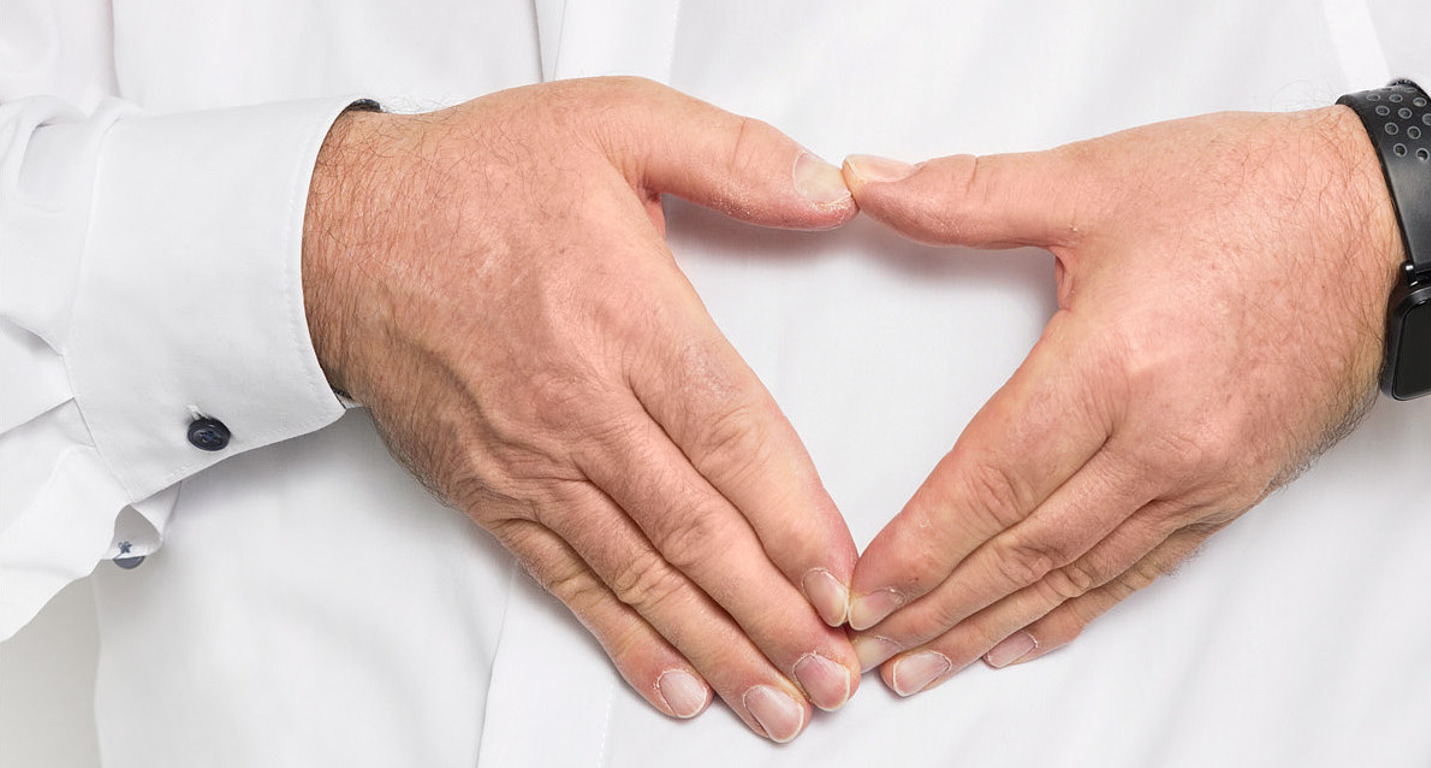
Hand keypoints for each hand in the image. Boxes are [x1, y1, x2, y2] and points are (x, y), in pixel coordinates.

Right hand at [302, 78, 862, 741]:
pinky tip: (680, 687)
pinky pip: (570, 582)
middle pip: (696, 526)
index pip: (729, 435)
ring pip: (642, 571)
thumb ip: (733, 156)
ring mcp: (535, 461)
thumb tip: (829, 193)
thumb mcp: (615, 122)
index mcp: (625, 316)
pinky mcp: (495, 495)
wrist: (339, 233)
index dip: (791, 518)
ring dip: (718, 646)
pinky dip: (627, 641)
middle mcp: (583, 405)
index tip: (846, 581)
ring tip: (781, 704)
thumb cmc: (480, 178)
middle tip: (837, 674)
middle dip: (773, 612)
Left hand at [839, 107, 1402, 695]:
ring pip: (1080, 573)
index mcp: (1116, 363)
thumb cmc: (1257, 196)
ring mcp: (1202, 474)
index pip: (993, 479)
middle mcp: (1162, 439)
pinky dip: (1077, 610)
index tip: (865, 588)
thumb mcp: (1098, 177)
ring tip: (929, 664)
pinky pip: (1140, 569)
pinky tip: (1029, 634)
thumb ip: (970, 192)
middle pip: (1027, 547)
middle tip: (869, 651)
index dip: (922, 544)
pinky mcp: (1232, 489)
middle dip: (940, 608)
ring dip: (995, 625)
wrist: (1384, 224)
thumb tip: (871, 184)